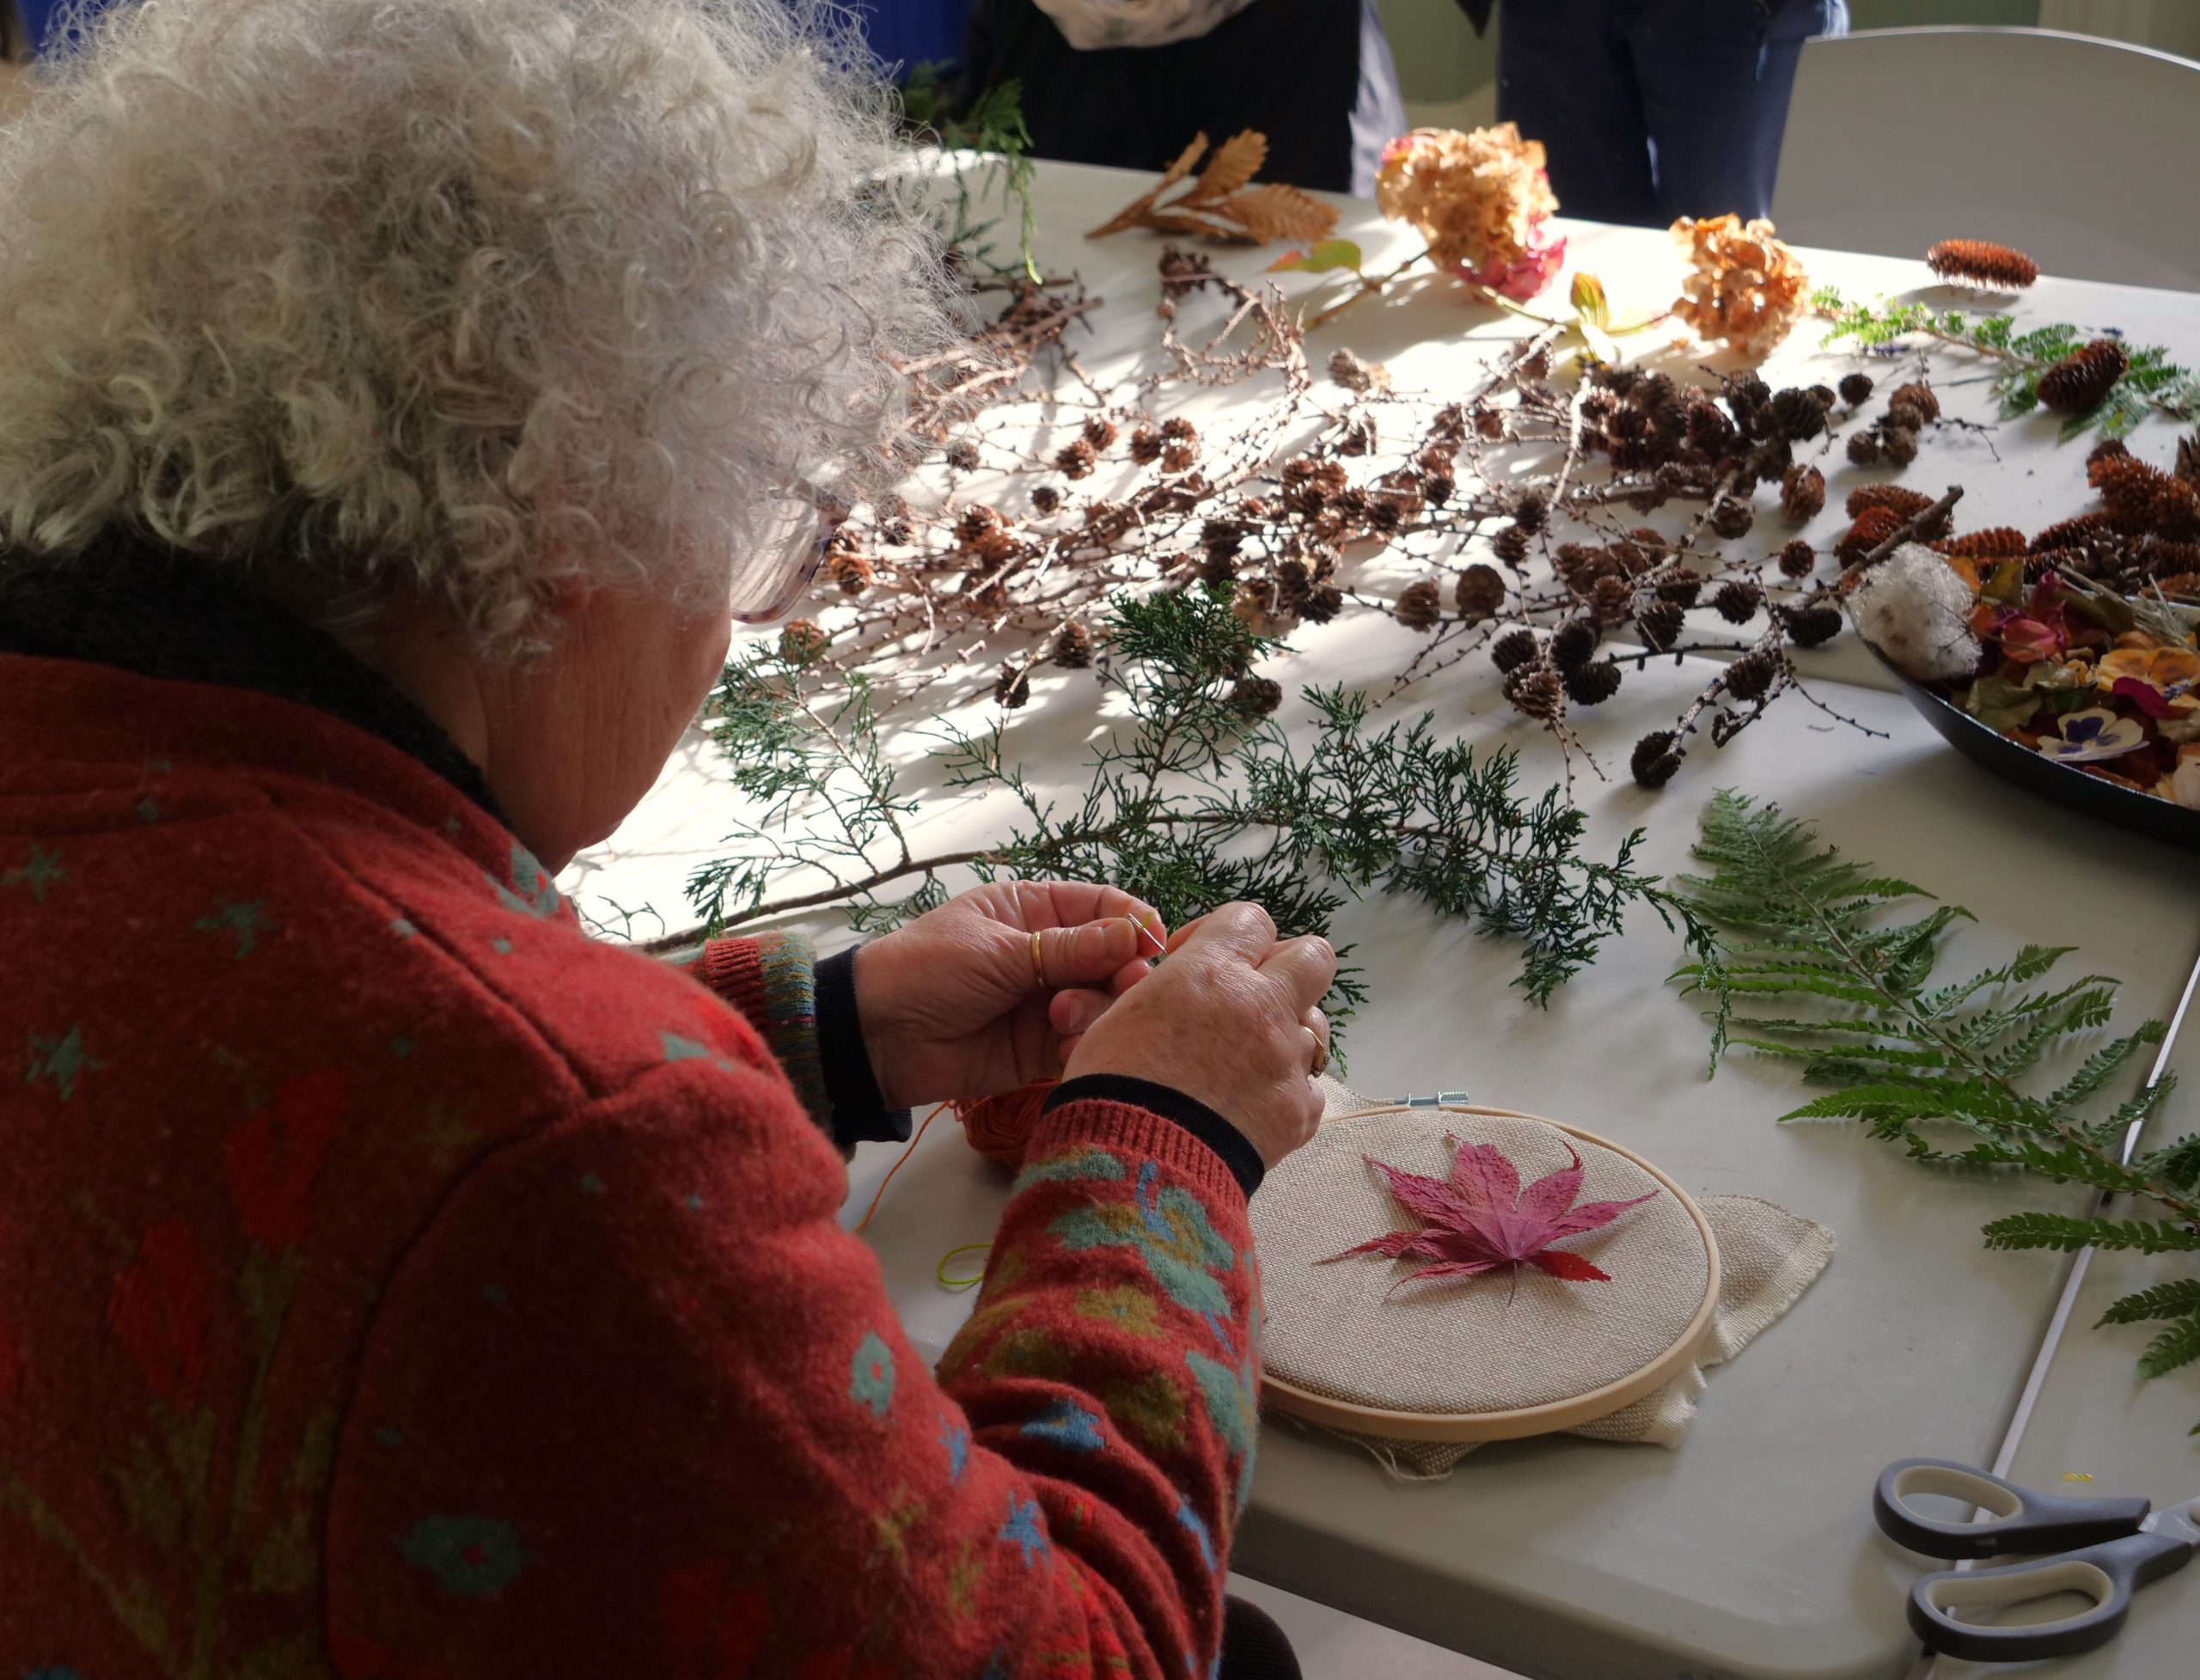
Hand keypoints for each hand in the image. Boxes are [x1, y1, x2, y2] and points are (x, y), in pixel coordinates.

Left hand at [853, 880, 1164, 1108]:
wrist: (877, 1037)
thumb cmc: (927, 971)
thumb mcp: (998, 952)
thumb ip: (1068, 949)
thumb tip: (1135, 936)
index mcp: (1034, 911)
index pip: (1102, 908)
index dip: (1132, 923)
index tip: (1153, 944)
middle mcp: (1048, 955)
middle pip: (1113, 959)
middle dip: (1122, 973)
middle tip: (1123, 988)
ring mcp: (1047, 1003)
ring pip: (1103, 1003)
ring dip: (1097, 1011)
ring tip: (1064, 1021)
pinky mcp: (1041, 1049)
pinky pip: (1083, 1042)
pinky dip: (1085, 1044)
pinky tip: (1066, 1046)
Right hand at [1062, 902, 1334, 1168]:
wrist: (1136, 1166)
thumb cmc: (1110, 1088)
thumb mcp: (1115, 1019)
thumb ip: (1153, 990)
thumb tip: (1160, 984)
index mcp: (1210, 972)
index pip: (1251, 919)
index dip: (1228, 934)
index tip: (1197, 960)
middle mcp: (1260, 1006)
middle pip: (1313, 956)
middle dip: (1288, 968)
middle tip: (1252, 993)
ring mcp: (1285, 1059)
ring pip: (1314, 1024)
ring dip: (1286, 1032)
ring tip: (1249, 1057)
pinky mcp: (1299, 1110)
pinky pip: (1310, 1087)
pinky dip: (1286, 1092)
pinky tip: (1252, 1106)